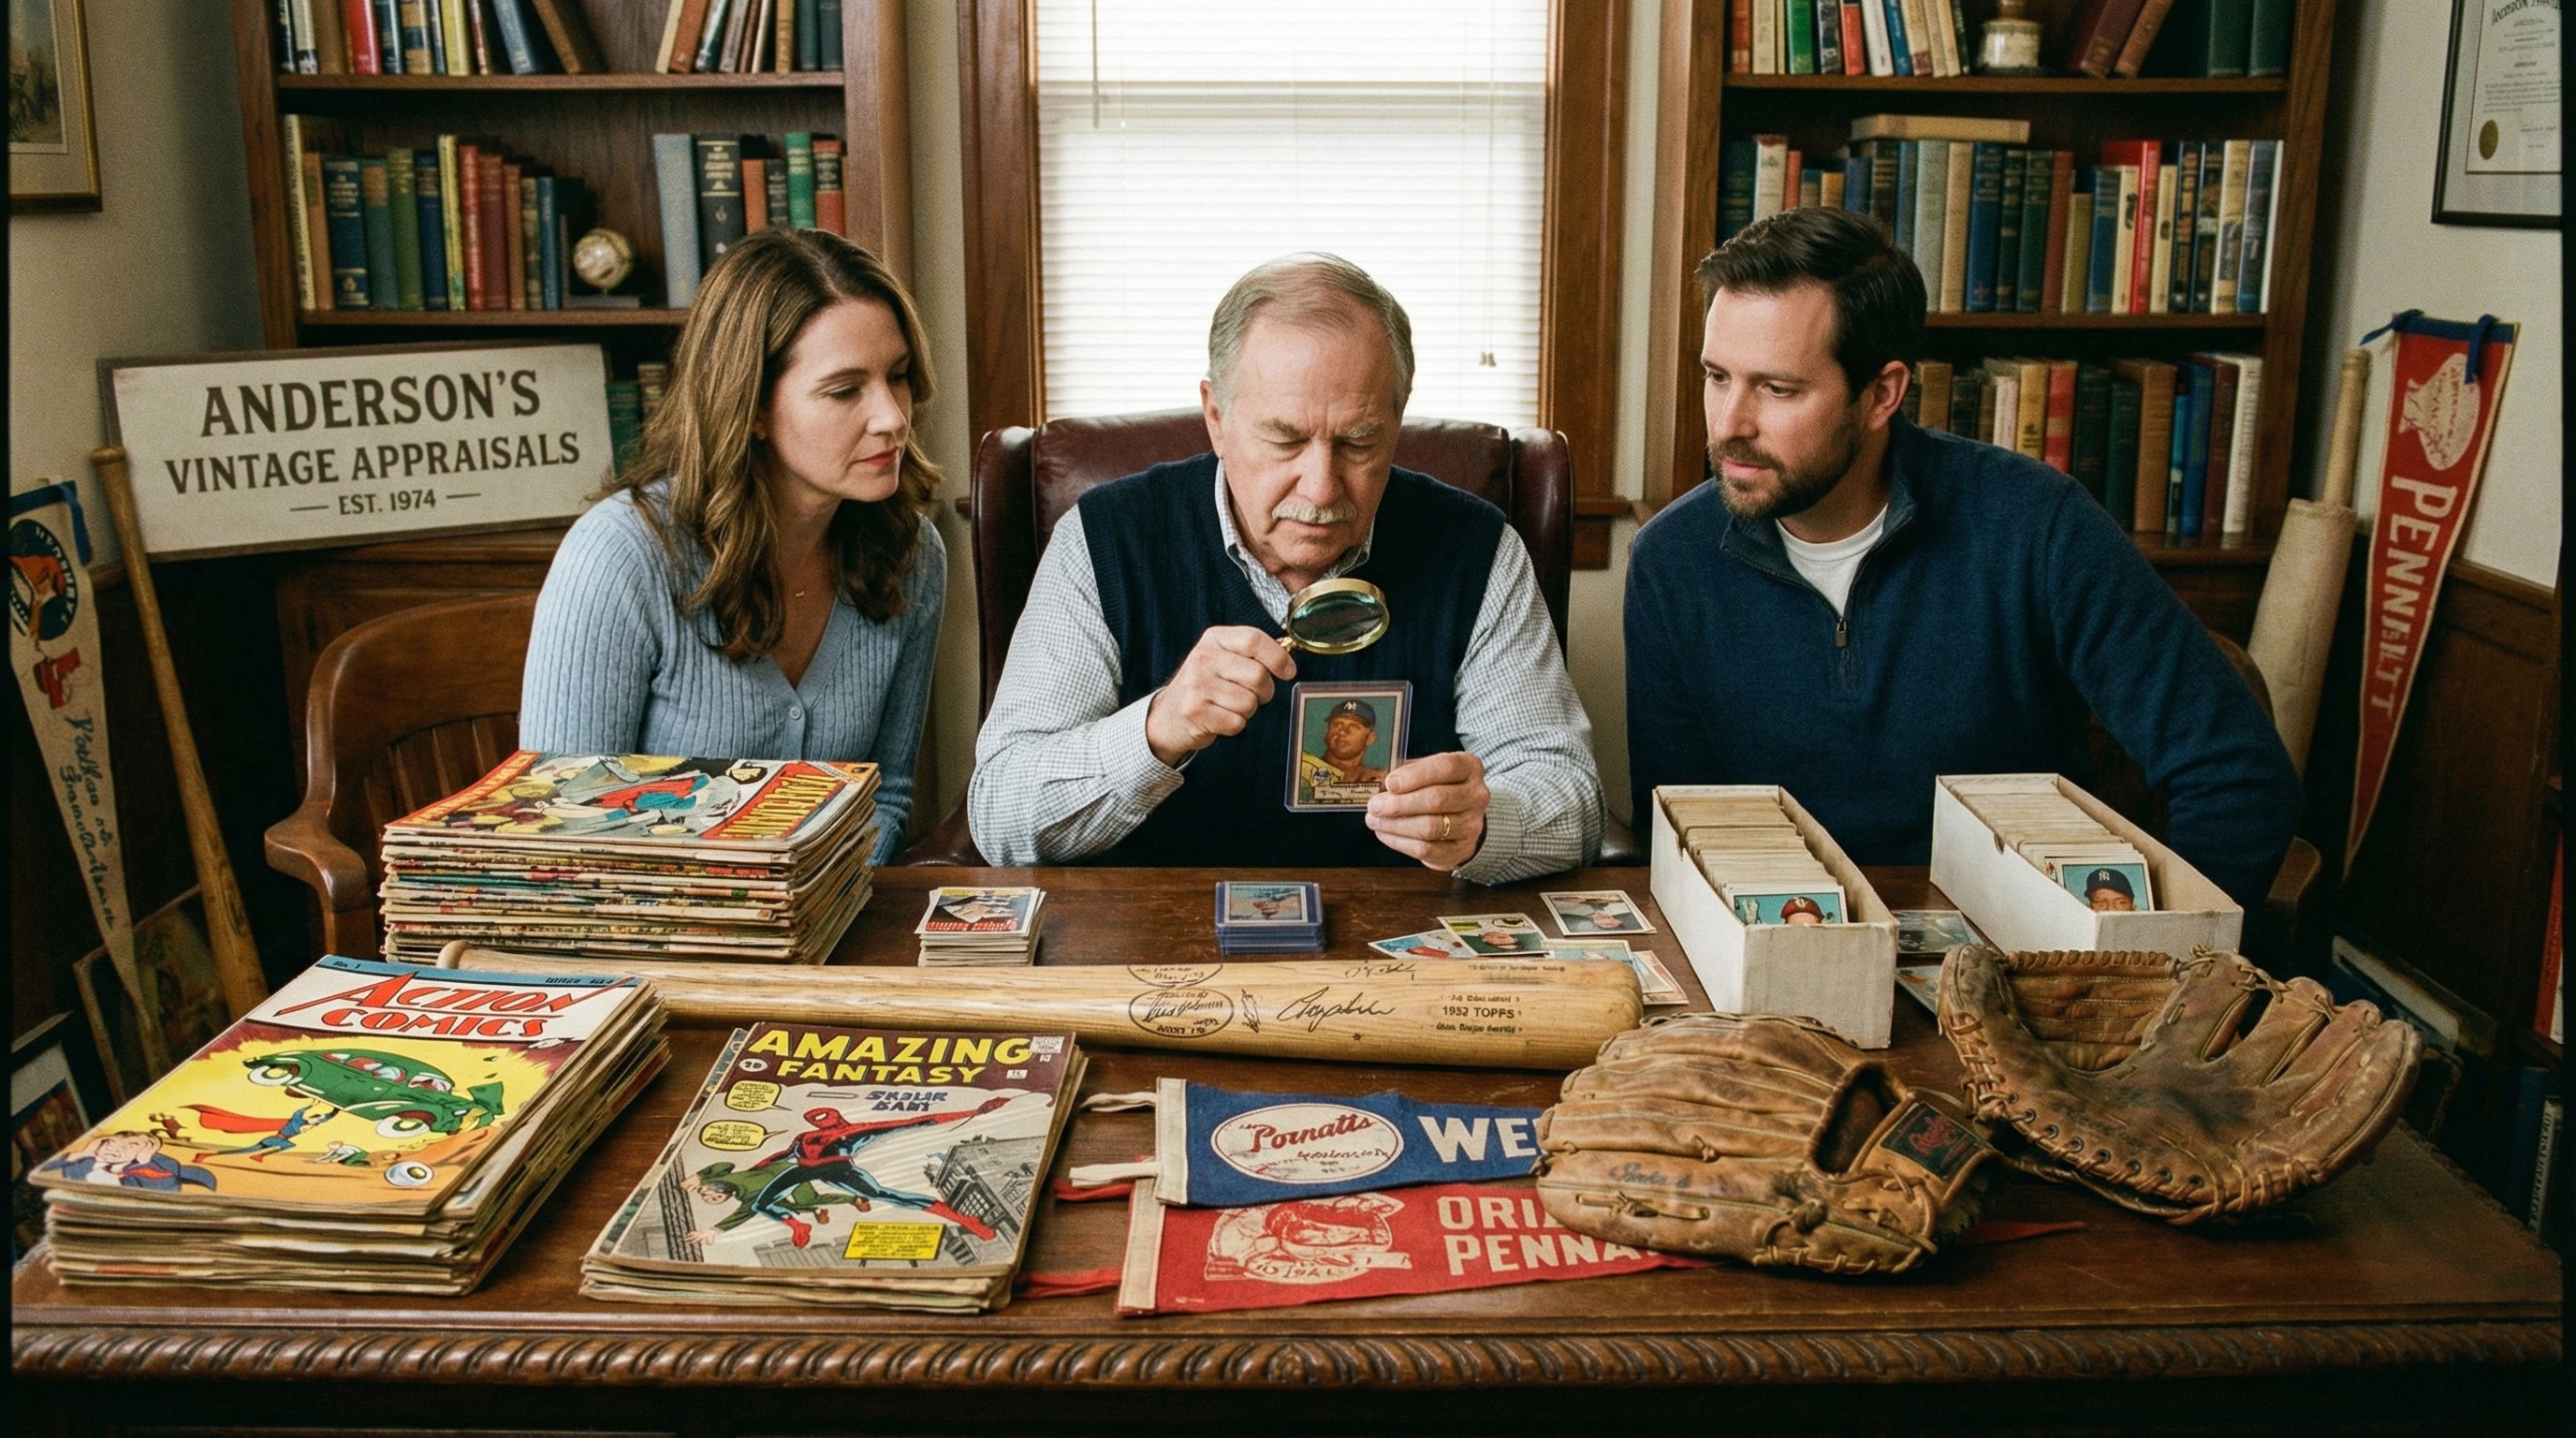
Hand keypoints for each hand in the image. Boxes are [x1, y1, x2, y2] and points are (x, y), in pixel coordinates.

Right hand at [1144, 626, 1295, 767]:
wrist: (1168, 715)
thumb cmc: (1205, 686)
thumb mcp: (1221, 658)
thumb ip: (1250, 655)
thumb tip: (1287, 661)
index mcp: (1213, 639)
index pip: (1253, 639)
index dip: (1277, 657)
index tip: (1288, 671)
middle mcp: (1202, 658)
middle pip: (1258, 675)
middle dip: (1264, 691)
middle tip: (1253, 695)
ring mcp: (1196, 685)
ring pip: (1249, 702)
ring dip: (1247, 710)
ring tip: (1228, 706)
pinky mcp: (1195, 712)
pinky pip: (1237, 722)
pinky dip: (1234, 725)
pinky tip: (1219, 718)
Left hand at [1366, 751, 1488, 872]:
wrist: (1462, 818)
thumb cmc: (1440, 787)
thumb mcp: (1429, 770)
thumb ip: (1408, 772)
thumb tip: (1380, 781)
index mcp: (1469, 768)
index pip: (1445, 767)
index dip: (1415, 775)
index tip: (1389, 783)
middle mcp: (1476, 796)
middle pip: (1437, 799)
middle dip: (1399, 804)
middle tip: (1374, 805)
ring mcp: (1472, 825)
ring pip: (1430, 827)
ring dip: (1396, 825)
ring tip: (1374, 820)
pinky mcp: (1461, 849)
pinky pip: (1426, 849)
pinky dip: (1400, 842)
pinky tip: (1385, 834)